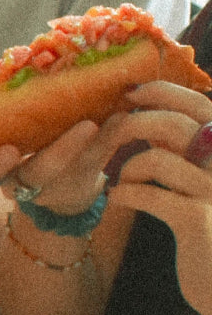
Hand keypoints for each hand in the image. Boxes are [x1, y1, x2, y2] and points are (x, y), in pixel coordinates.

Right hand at [0, 82, 211, 314]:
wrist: (58, 192)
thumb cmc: (23, 152)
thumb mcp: (9, 140)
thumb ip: (11, 113)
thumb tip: (24, 61)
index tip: (10, 153)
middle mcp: (25, 182)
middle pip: (38, 173)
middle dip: (62, 151)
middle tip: (87, 126)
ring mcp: (58, 185)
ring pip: (78, 168)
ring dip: (101, 140)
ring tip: (120, 114)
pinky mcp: (84, 183)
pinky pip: (99, 160)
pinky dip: (113, 136)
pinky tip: (125, 114)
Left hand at [103, 87, 211, 314]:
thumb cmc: (209, 224)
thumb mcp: (201, 177)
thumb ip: (183, 146)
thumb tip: (153, 110)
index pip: (201, 105)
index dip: (165, 92)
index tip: (131, 91)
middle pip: (177, 124)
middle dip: (136, 120)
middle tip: (113, 127)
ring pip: (158, 158)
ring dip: (130, 165)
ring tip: (123, 180)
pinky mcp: (197, 221)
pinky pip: (151, 196)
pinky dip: (126, 193)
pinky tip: (117, 198)